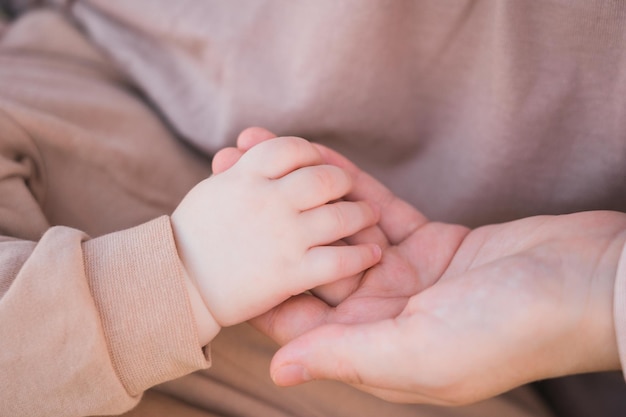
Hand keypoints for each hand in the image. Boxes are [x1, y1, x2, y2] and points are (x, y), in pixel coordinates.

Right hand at [172, 136, 380, 330]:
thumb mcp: (212, 192)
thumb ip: (240, 172)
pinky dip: (361, 256)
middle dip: (341, 181)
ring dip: (361, 214)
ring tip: (368, 216)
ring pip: (338, 216)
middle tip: (348, 188)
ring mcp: (281, 236)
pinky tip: (372, 254)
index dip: (310, 152)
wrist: (173, 286)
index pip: (289, 149)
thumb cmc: (189, 238)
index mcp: (245, 177)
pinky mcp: (289, 273)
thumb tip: (254, 150)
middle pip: (322, 178)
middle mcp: (267, 200)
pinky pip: (337, 261)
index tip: (318, 161)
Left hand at [218, 129, 625, 404]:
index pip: (298, 313)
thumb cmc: (511, 331)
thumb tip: (277, 370)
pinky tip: (313, 154)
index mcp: (375, 345)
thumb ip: (348, 356)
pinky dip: (348, 181)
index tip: (217, 234)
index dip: (256, 273)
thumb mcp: (421, 351)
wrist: (589, 286)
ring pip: (338, 228)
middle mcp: (384, 313)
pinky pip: (378, 206)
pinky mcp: (432, 242)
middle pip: (310, 261)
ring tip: (257, 151)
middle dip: (269, 219)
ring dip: (299, 192)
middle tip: (226, 173)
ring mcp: (407, 275)